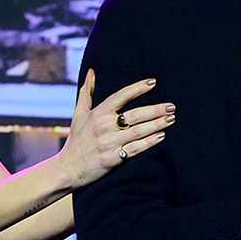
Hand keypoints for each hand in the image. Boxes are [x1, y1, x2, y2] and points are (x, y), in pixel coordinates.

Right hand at [61, 70, 173, 187]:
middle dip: (155, 110)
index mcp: (98, 113)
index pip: (121, 96)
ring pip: (138, 131)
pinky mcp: (113, 159)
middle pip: (135, 115)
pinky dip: (149, 142)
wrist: (69, 168)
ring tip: (171, 119)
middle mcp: (104, 127)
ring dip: (156, 124)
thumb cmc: (76, 140)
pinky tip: (161, 136)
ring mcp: (109, 143)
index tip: (153, 82)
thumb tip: (91, 71)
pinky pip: (135, 148)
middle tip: (171, 107)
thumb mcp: (79, 114)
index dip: (137, 88)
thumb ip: (87, 92)